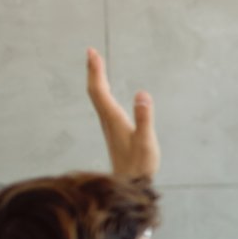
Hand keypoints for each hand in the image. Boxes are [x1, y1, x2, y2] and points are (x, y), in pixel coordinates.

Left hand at [85, 47, 159, 179]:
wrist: (128, 186)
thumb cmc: (139, 166)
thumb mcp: (146, 142)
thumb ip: (144, 118)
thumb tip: (141, 94)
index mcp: (114, 119)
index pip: (100, 90)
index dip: (95, 70)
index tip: (92, 52)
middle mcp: (108, 120)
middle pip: (96, 91)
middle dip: (93, 70)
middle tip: (91, 52)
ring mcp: (110, 126)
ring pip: (98, 98)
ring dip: (97, 80)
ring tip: (96, 66)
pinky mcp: (114, 131)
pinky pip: (104, 105)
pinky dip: (103, 92)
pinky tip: (106, 91)